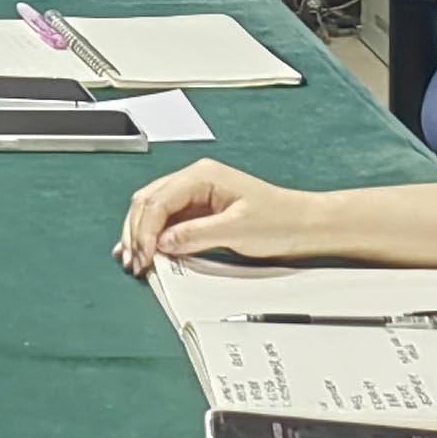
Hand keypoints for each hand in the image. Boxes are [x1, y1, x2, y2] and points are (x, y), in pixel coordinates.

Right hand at [114, 158, 327, 275]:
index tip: (143, 255)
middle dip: (135, 232)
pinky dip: (152, 237)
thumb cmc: (280, 220)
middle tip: (134, 261)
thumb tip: (163, 242)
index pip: (158, 201)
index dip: (144, 230)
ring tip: (132, 260)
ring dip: (139, 235)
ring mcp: (194, 196)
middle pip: (148, 202)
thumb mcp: (238, 229)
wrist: (304, 226)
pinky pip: (166, 222)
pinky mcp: (198, 213)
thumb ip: (197, 234)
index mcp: (202, 176)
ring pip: (152, 211)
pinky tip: (144, 251)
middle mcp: (194, 181)